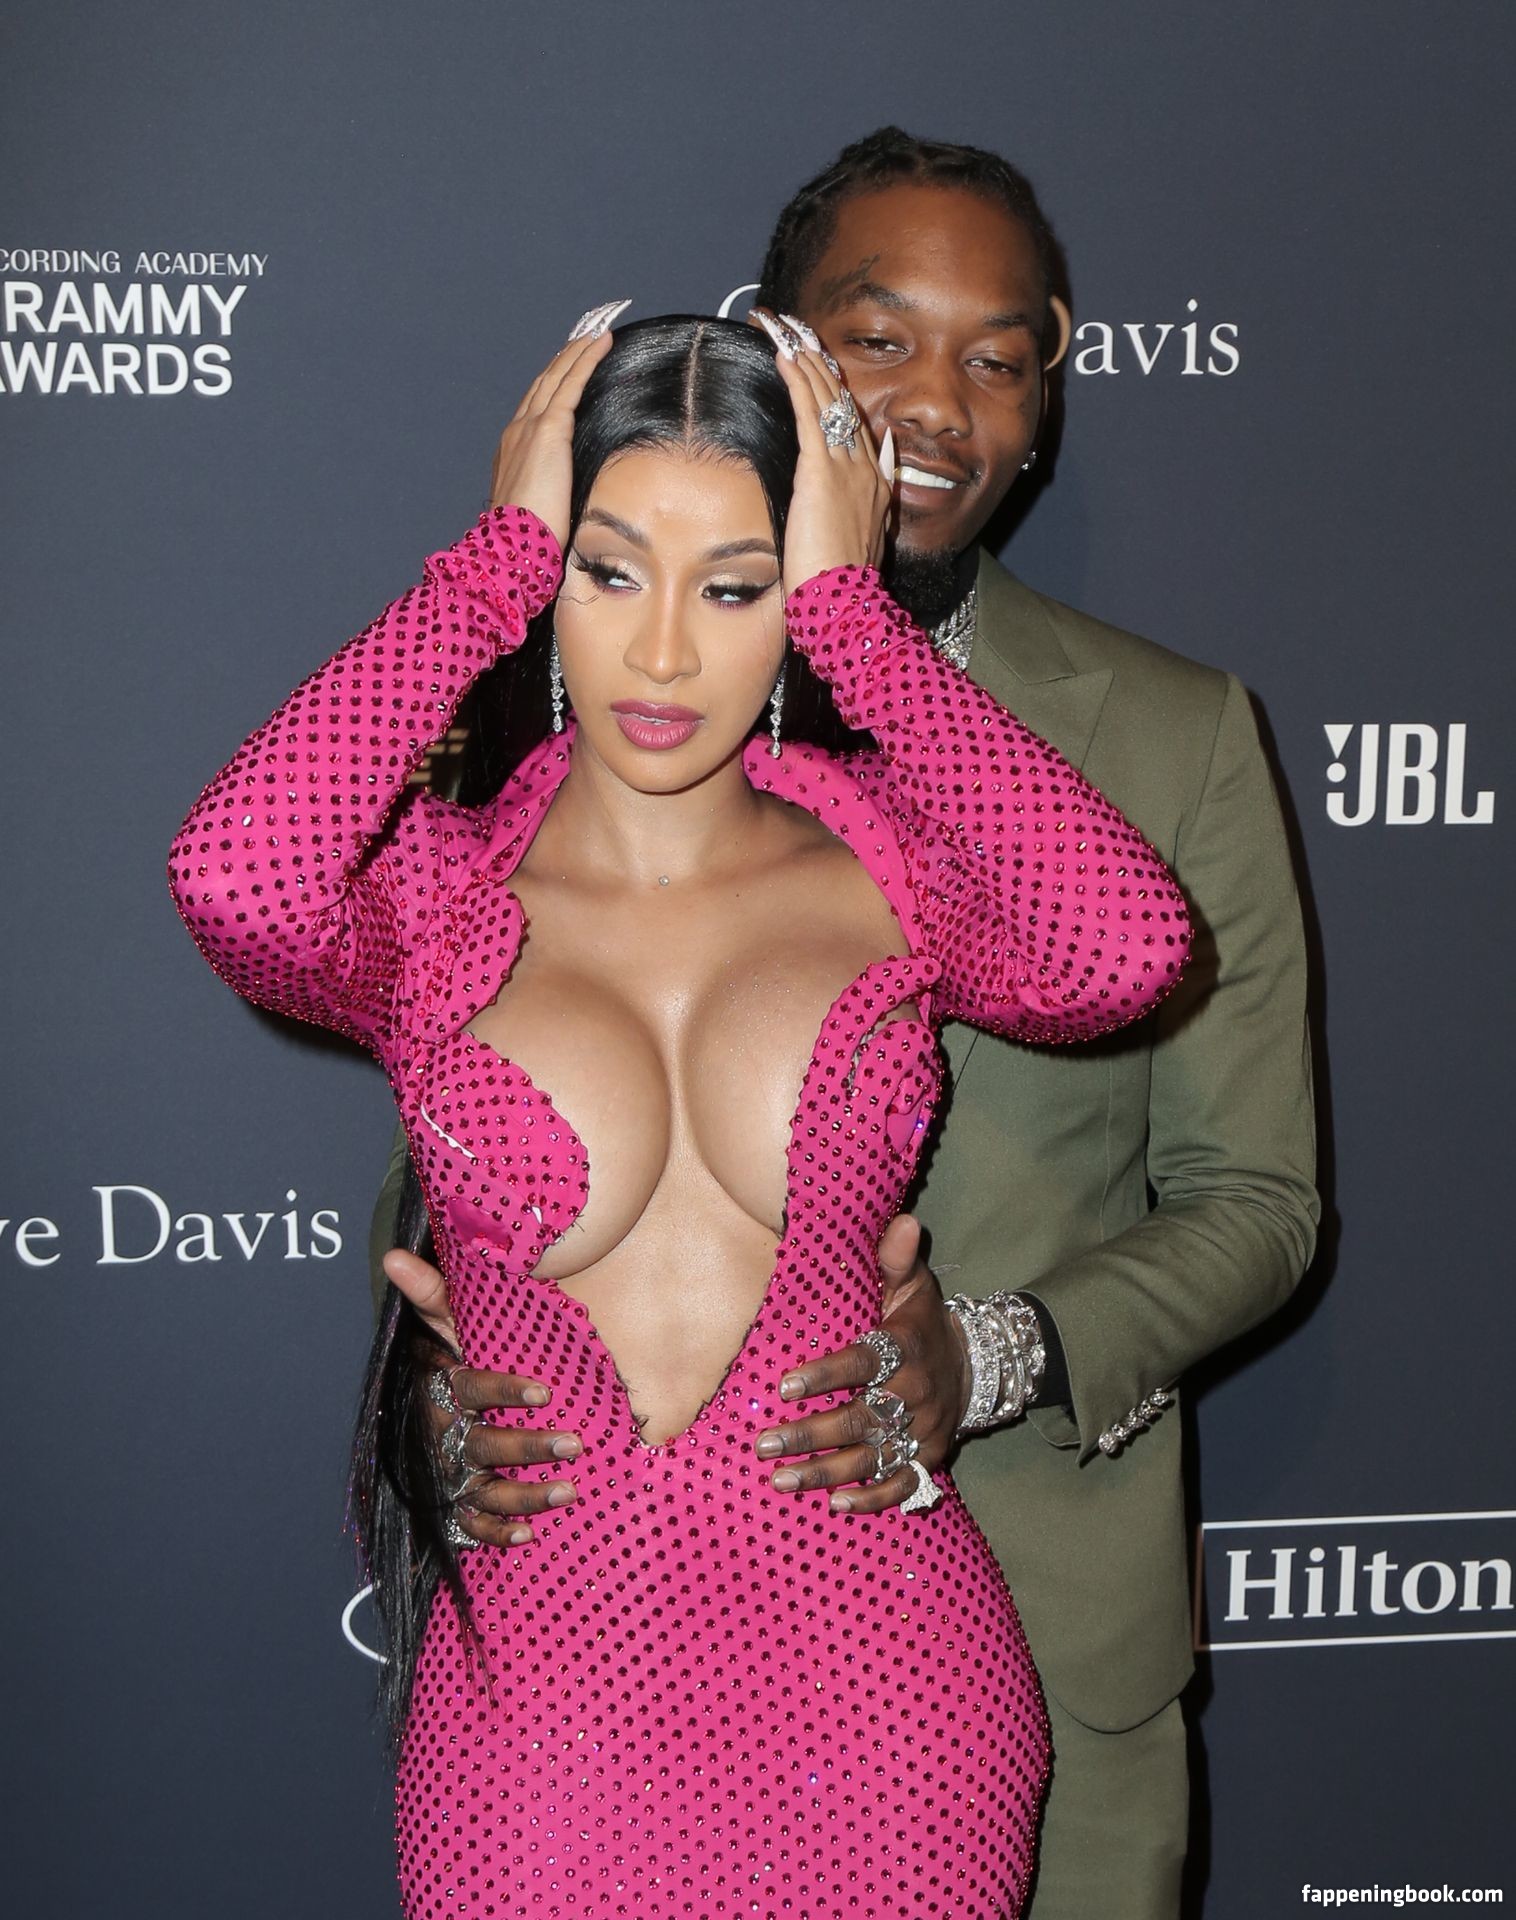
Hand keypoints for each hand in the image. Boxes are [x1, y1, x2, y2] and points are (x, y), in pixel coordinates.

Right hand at [383, 1248, 580, 1548]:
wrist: (424, 1410)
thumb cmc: (447, 1358)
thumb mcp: (441, 1326)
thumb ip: (429, 1293)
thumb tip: (393, 1254)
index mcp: (442, 1389)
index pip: (471, 1389)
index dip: (504, 1391)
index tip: (544, 1392)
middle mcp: (443, 1435)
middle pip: (483, 1446)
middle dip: (528, 1447)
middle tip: (575, 1443)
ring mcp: (446, 1473)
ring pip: (483, 1491)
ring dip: (525, 1495)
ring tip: (568, 1491)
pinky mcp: (451, 1503)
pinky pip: (470, 1526)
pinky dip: (496, 1533)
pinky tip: (528, 1534)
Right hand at [486, 300, 628, 545]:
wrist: (510, 546)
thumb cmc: (528, 540)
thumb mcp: (543, 508)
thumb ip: (556, 491)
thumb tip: (575, 497)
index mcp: (514, 449)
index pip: (539, 404)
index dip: (555, 380)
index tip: (572, 362)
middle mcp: (518, 430)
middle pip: (546, 381)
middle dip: (567, 355)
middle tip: (587, 330)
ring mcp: (530, 427)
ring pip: (558, 375)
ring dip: (578, 349)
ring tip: (598, 329)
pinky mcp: (548, 430)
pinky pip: (571, 383)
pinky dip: (586, 359)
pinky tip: (603, 342)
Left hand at [750, 307, 891, 592]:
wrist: (846, 607)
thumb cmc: (842, 585)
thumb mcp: (864, 534)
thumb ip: (872, 495)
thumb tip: (888, 455)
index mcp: (875, 481)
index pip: (853, 420)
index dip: (833, 385)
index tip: (814, 357)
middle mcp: (867, 466)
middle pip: (841, 398)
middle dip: (816, 358)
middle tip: (793, 325)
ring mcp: (846, 467)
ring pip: (825, 397)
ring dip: (803, 357)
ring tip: (782, 327)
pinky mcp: (821, 473)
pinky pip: (810, 414)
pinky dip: (797, 380)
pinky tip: (783, 354)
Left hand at [753, 1214, 971, 1512]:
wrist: (973, 1364)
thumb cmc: (921, 1321)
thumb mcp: (913, 1285)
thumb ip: (896, 1258)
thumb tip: (900, 1219)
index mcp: (905, 1347)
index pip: (865, 1362)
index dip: (827, 1374)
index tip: (786, 1384)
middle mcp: (916, 1393)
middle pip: (861, 1419)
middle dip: (810, 1434)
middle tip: (764, 1442)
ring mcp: (924, 1430)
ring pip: (873, 1457)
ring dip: (826, 1472)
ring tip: (780, 1478)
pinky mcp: (929, 1458)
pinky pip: (903, 1485)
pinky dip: (872, 1498)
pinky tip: (835, 1504)